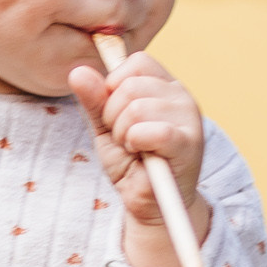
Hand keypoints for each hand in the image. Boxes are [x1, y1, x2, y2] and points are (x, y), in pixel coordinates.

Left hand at [67, 50, 209, 263]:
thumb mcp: (104, 127)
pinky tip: (142, 155)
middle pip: (129, 85)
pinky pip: (153, 130)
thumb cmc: (131, 163)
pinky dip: (136, 143)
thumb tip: (77, 72)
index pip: (136, 62)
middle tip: (125, 139)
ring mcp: (189, 118)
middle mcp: (181, 96)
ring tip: (135, 149)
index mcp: (164, 85)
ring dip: (123, 134)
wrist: (149, 203)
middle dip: (112, 116)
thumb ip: (94, 100)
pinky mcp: (189, 143)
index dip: (114, 86)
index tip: (116, 114)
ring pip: (136, 107)